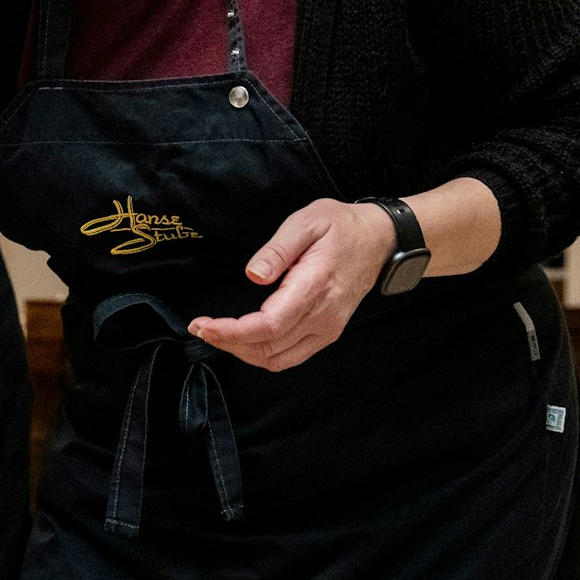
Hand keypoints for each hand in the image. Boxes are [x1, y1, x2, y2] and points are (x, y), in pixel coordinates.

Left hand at [189, 199, 397, 371]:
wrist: (379, 240)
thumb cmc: (342, 227)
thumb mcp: (307, 222)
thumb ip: (277, 249)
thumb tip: (253, 275)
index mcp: (314, 288)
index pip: (268, 326)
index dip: (232, 332)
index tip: (204, 325)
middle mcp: (323, 316)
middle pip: (268, 347)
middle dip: (228, 342)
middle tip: (200, 326)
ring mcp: (327, 328)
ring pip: (277, 358)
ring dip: (242, 351)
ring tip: (216, 333)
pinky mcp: (328, 332)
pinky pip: (291, 355)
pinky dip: (262, 353)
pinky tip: (243, 340)